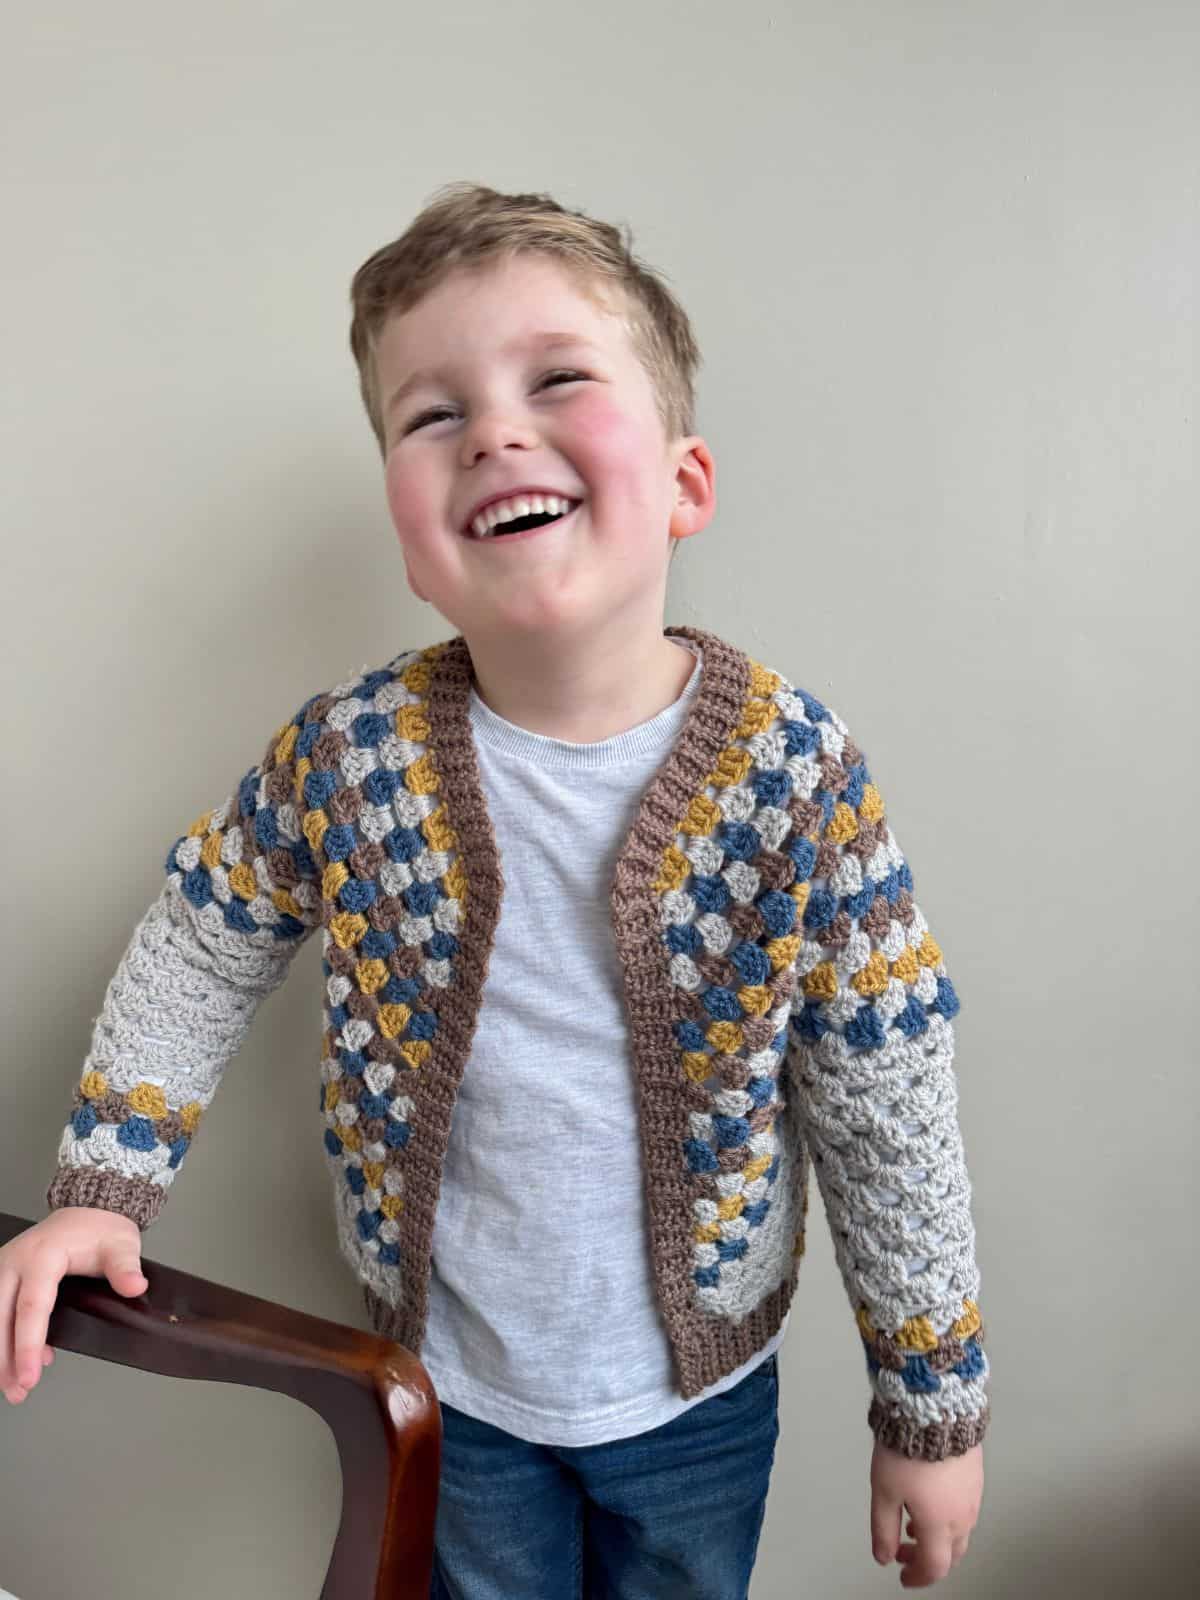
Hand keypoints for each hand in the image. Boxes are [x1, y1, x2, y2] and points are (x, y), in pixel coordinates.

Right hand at [1, 1206, 147, 1403]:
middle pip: (1, 1318)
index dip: (28, 1344)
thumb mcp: (121, 1245)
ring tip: (13, 1388)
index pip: (32, 1306)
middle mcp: (15, 1262)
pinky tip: (15, 1363)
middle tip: (18, 1391)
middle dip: (6, 1359)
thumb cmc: (100, 1230)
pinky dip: (2, 1340)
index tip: (31, 1374)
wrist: (87, 1210)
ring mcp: (4, 1269)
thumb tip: (135, 1286)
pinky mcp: (1, 1277)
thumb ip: (125, 1267)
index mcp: (43, 1256)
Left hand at [869, 1438, 982, 1586]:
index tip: (902, 1575)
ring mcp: (973, 1495)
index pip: (934, 1566)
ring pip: (960, 1532)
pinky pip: (965, 1509)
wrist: (934, 1409)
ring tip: (912, 1525)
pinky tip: (929, 1501)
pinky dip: (947, 1517)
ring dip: (937, 1538)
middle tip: (904, 1551)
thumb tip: (883, 1555)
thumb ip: (883, 1528)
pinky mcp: (975, 1476)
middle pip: (951, 1553)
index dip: (917, 1577)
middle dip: (927, 1559)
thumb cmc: (908, 1449)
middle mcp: (962, 1515)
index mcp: (940, 1524)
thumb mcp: (884, 1491)